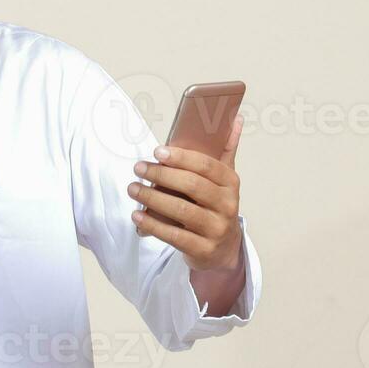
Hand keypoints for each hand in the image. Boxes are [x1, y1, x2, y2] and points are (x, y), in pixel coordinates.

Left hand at [127, 116, 243, 272]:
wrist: (222, 249)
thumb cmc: (215, 205)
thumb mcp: (223, 179)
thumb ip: (226, 149)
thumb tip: (235, 118)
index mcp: (231, 183)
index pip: (206, 165)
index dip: (181, 157)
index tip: (157, 152)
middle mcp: (227, 205)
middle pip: (192, 186)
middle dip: (161, 175)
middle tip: (138, 168)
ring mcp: (216, 229)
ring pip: (181, 211)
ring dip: (153, 199)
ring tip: (133, 189)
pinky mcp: (203, 249)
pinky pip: (174, 236)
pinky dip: (153, 225)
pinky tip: (137, 215)